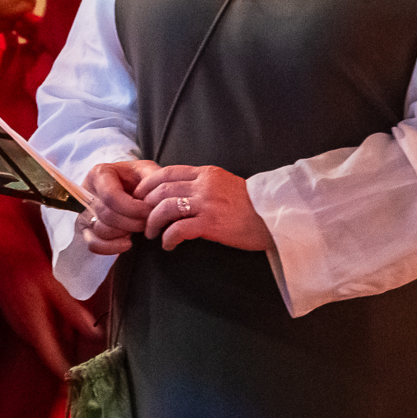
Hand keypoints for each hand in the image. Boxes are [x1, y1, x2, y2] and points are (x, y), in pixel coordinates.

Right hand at [0, 217, 100, 376]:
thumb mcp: (54, 287)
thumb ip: (72, 312)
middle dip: (68, 355)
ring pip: (44, 345)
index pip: (52, 361)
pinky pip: (38, 335)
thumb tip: (94, 332)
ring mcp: (19, 329)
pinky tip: (59, 320)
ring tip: (74, 332)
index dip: (67, 374)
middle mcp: (25, 333)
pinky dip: (51, 333)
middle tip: (88, 350)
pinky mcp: (18, 323)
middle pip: (50, 354)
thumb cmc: (26, 270)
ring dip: (60, 343)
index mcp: (35, 327)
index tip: (83, 380)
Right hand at [76, 159, 158, 254]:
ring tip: (139, 227)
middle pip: (107, 215)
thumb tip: (159, 195)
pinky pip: (92, 244)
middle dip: (133, 223)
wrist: (127, 185)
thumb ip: (154, 177)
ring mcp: (85, 211)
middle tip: (149, 221)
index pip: (111, 196)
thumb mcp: (147, 170)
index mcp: (100, 174)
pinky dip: (111, 247)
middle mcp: (88, 192)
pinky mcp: (87, 228)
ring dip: (124, 233)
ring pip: (101, 230)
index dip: (133, 209)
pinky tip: (127, 243)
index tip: (151, 211)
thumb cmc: (137, 178)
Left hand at [133, 164, 271, 251]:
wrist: (277, 218)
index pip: (166, 173)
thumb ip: (201, 185)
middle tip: (140, 217)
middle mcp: (203, 185)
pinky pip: (179, 229)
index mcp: (206, 174)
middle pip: (161, 190)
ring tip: (151, 233)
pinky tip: (168, 244)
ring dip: (153, 222)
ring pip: (165, 208)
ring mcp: (207, 204)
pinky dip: (168, 237)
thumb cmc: (251, 206)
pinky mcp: (211, 224)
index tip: (139, 196)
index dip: (147, 185)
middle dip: (145, 205)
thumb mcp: (224, 185)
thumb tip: (175, 194)